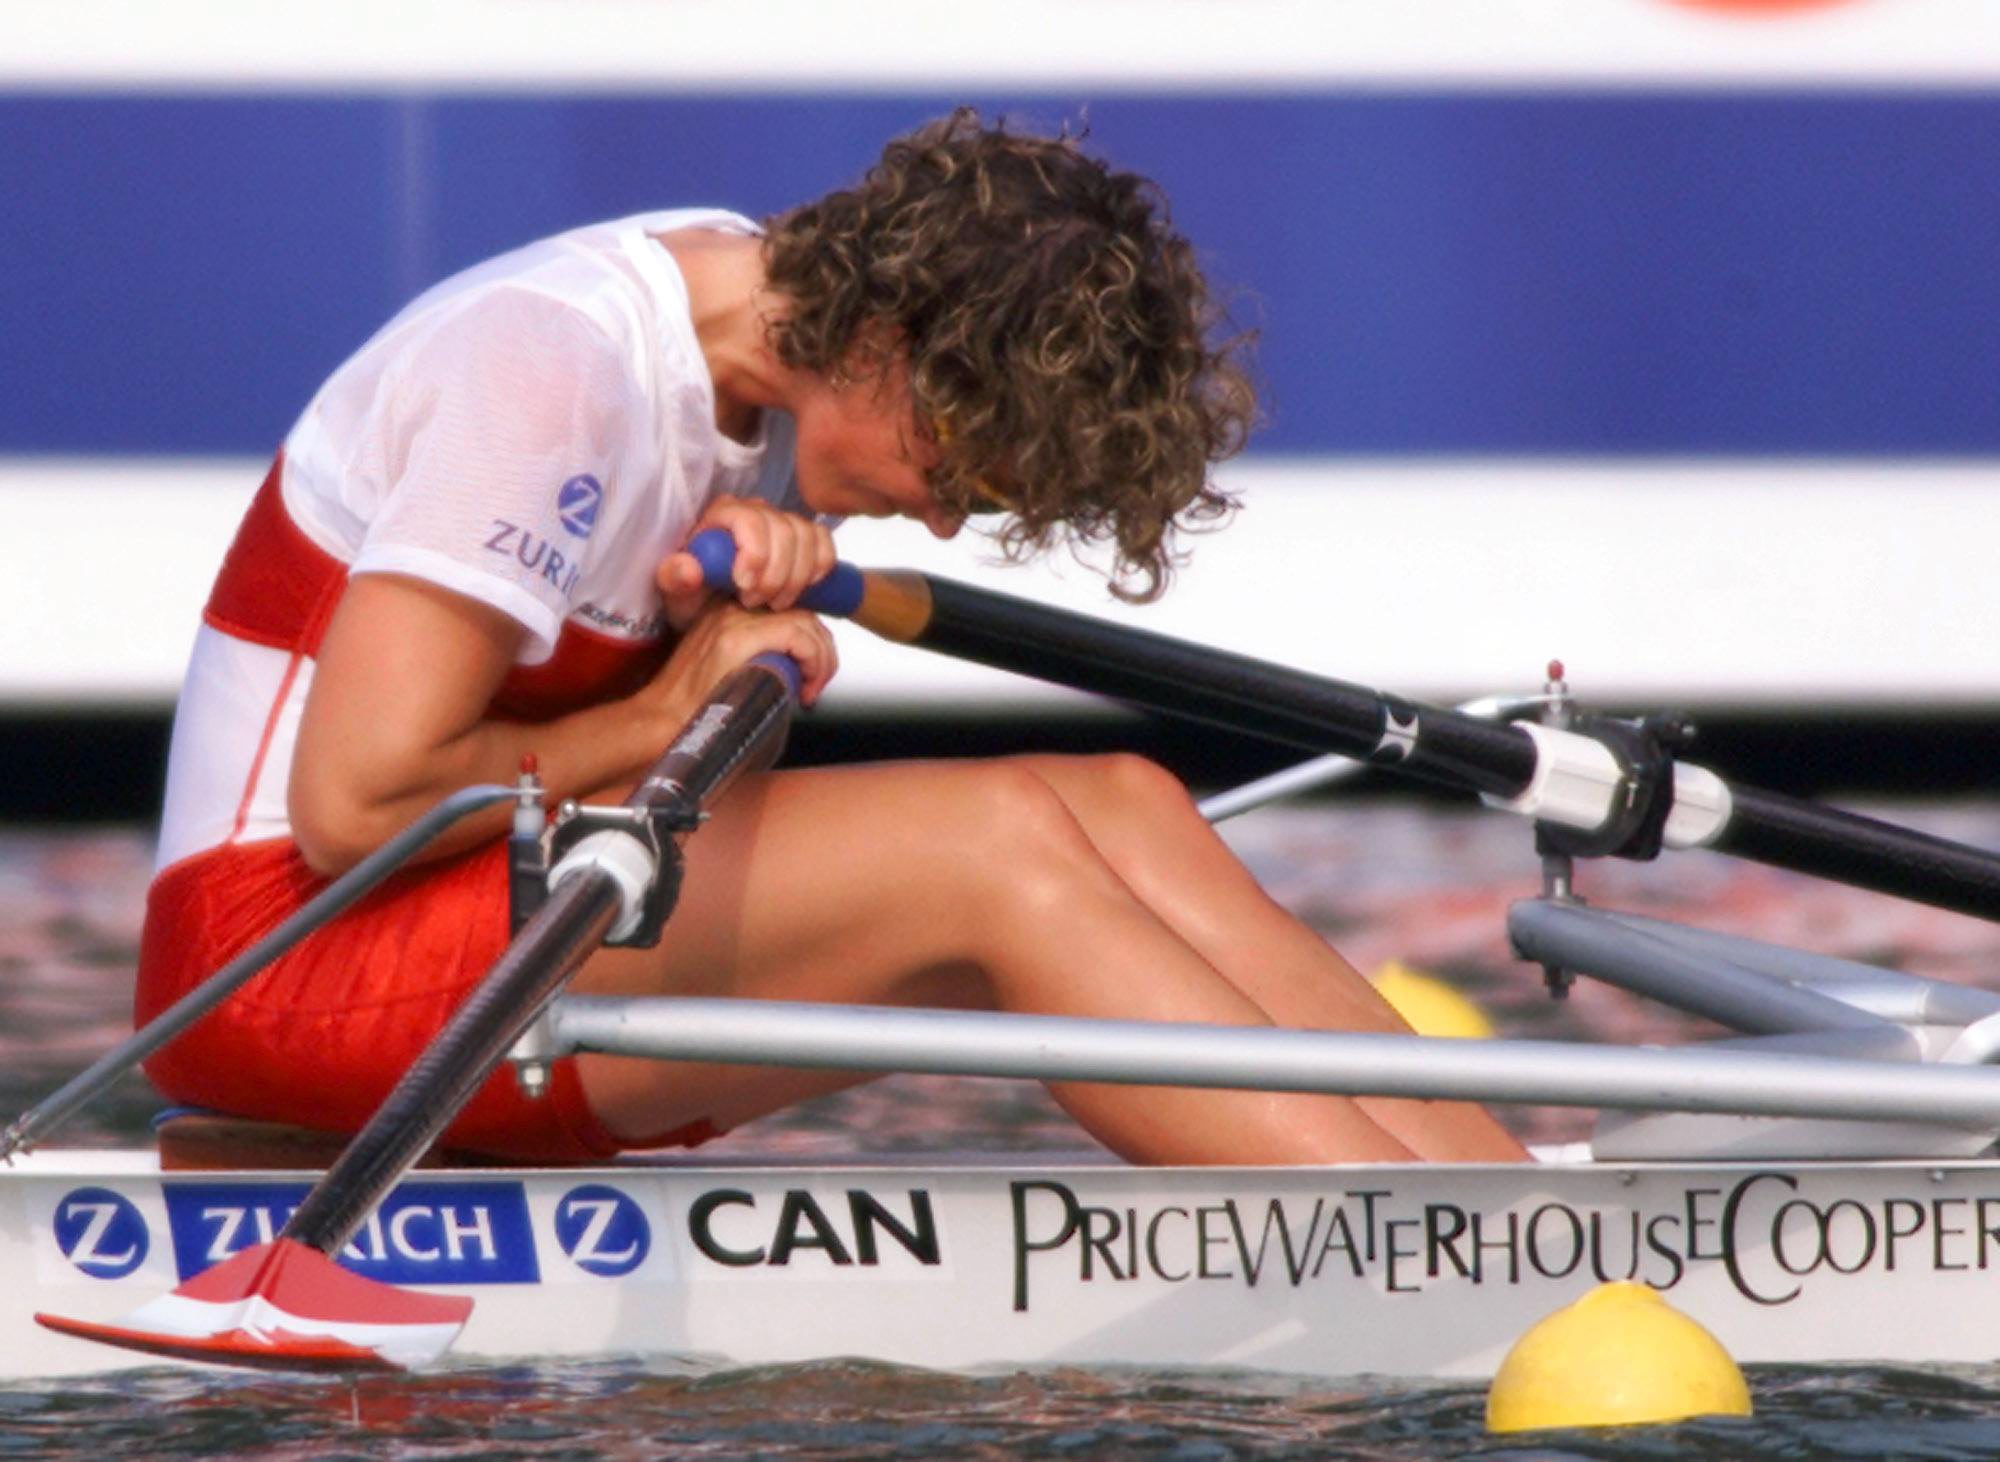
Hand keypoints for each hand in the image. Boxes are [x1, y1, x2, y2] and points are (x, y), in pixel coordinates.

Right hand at [641, 598, 838, 724]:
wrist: (663, 722)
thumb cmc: (697, 708)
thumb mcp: (734, 668)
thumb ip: (765, 652)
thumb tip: (806, 661)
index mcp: (731, 611)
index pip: (789, 608)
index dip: (811, 640)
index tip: (812, 673)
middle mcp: (732, 608)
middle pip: (802, 612)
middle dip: (822, 649)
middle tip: (817, 683)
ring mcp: (732, 620)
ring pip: (805, 621)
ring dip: (821, 657)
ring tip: (812, 688)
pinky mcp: (736, 639)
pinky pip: (796, 635)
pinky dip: (813, 660)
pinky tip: (806, 687)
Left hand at [656, 496, 836, 628]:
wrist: (714, 608)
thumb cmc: (694, 597)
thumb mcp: (676, 594)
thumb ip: (674, 579)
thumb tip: (689, 570)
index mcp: (722, 514)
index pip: (751, 520)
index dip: (755, 555)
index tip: (744, 588)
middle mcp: (754, 510)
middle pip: (784, 530)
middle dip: (776, 575)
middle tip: (756, 604)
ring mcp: (781, 521)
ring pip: (807, 536)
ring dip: (797, 576)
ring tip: (776, 603)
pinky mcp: (802, 536)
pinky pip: (823, 540)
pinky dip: (820, 566)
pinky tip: (804, 588)